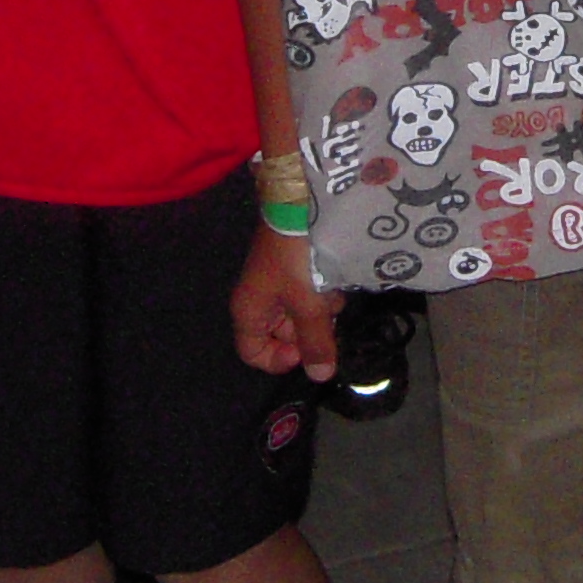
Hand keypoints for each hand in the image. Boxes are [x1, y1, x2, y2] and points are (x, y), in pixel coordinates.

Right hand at [230, 227, 340, 380]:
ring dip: (319, 310)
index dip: (279, 359)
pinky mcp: (292, 268)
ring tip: (329, 293)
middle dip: (308, 331)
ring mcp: (275, 283)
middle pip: (281, 335)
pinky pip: (308, 293)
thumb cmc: (296, 259)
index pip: (253, 354)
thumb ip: (315, 341)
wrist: (297, 205)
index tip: (305, 351)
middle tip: (326, 318)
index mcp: (249, 311)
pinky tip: (333, 280)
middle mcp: (258, 300)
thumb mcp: (308, 304)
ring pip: (300, 314)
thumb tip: (321, 377)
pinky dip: (322, 292)